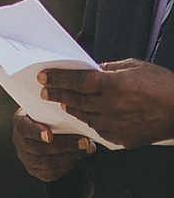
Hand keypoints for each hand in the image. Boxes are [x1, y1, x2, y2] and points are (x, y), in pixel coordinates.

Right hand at [11, 109, 91, 181]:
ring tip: (86, 149)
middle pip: (39, 148)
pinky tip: (77, 157)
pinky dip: (67, 166)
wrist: (42, 128)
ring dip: (70, 156)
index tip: (49, 134)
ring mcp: (27, 158)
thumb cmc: (47, 116)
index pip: (24, 128)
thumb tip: (73, 110)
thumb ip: (55, 111)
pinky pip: (51, 173)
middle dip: (65, 145)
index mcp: (20, 123)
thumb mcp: (46, 109)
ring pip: (47, 162)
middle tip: (84, 141)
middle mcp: (20, 142)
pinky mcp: (35, 170)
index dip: (36, 132)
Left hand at [41, 59, 173, 148]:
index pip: (76, 81)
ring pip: (86, 116)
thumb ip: (108, 68)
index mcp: (113, 85)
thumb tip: (91, 69)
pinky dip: (92, 122)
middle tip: (45, 91)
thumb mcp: (134, 67)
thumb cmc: (162, 85)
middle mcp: (112, 106)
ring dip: (73, 108)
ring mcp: (117, 124)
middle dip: (57, 93)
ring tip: (64, 102)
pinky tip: (88, 116)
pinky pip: (101, 130)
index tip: (43, 76)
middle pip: (76, 99)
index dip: (57, 78)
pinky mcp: (124, 138)